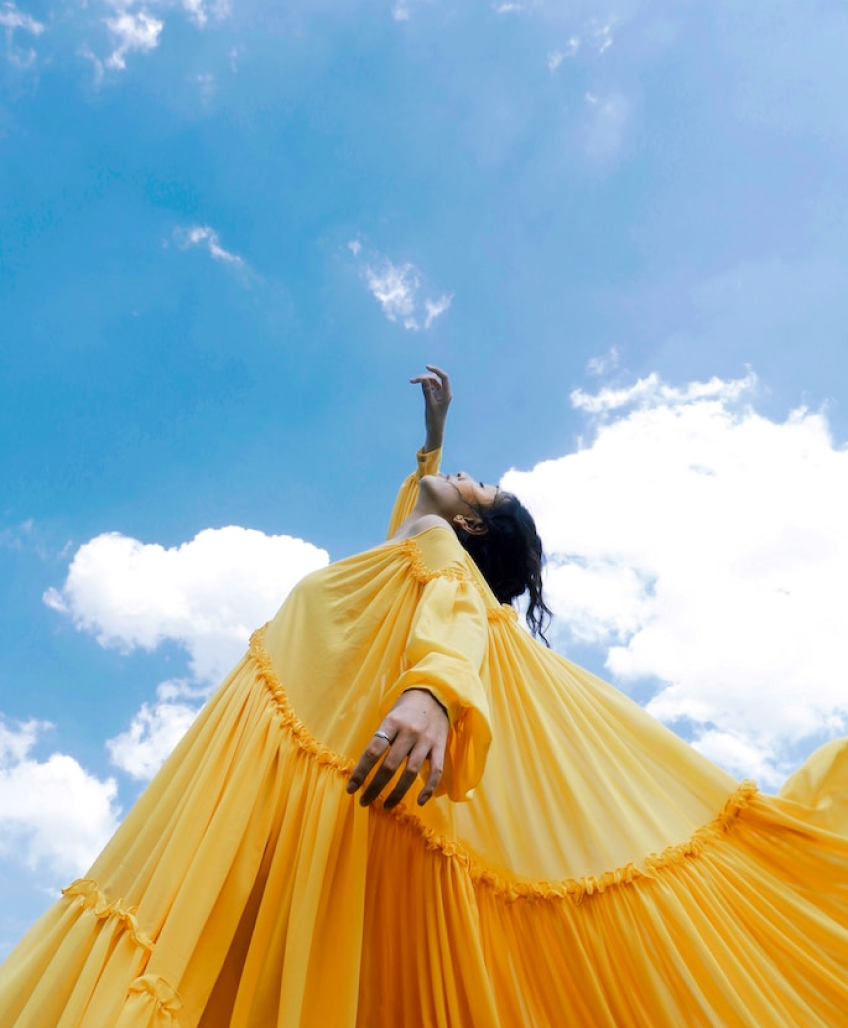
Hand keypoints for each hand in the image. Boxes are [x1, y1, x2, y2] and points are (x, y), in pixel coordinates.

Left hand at [347, 689, 448, 809]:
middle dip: (375, 787)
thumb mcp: (389, 717)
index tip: (351, 788)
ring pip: (411, 772)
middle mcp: (408, 732)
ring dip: (397, 793)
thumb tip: (365, 767)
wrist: (434, 694)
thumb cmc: (405, 709)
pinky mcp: (440, 747)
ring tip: (387, 806)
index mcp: (391, 723)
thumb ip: (381, 739)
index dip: (361, 772)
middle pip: (390, 765)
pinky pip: (436, 771)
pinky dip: (428, 788)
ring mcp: (425, 741)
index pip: (373, 751)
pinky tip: (420, 801)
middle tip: (364, 801)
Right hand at [410, 365, 451, 451]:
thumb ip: (427, 391)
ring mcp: (440, 395)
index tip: (427, 367)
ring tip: (412, 381)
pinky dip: (423, 385)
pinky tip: (417, 384)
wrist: (435, 430)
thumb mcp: (429, 405)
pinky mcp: (435, 397)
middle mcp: (445, 393)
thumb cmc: (434, 420)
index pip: (444, 378)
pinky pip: (430, 387)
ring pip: (432, 383)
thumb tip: (424, 379)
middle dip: (424, 377)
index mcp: (447, 394)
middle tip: (413, 380)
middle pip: (435, 379)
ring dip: (422, 381)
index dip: (436, 370)